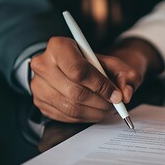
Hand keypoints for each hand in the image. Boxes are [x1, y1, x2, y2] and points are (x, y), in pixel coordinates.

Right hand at [30, 37, 148, 122]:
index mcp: (59, 46)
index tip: (116, 95)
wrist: (80, 68)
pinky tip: (95, 112)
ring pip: (70, 107)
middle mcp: (42, 64)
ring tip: (108, 109)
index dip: (100, 86)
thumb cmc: (98, 65)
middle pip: (75, 92)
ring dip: (94, 113)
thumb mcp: (115, 64)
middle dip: (100, 102)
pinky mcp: (40, 101)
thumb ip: (126, 76)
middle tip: (115, 105)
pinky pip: (65, 116)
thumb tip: (125, 94)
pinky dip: (85, 117)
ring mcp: (38, 84)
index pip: (78, 70)